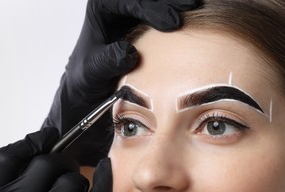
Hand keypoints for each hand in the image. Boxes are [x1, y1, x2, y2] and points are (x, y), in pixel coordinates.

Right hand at [0, 128, 112, 191]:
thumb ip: (22, 182)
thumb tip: (50, 142)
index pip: (6, 157)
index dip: (30, 142)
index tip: (48, 136)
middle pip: (44, 162)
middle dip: (62, 161)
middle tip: (66, 170)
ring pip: (69, 180)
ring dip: (78, 180)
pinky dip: (104, 180)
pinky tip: (105, 170)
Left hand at [42, 0, 200, 165]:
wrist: (90, 91)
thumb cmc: (86, 81)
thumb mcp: (91, 74)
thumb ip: (106, 63)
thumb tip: (129, 54)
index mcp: (102, 10)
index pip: (127, 1)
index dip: (151, 9)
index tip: (172, 23)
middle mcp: (117, 8)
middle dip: (168, 0)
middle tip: (191, 7)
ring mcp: (132, 14)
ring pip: (156, 1)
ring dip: (175, 3)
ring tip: (197, 7)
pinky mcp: (144, 23)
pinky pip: (161, 11)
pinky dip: (176, 12)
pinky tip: (193, 17)